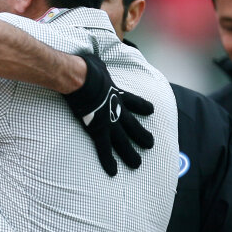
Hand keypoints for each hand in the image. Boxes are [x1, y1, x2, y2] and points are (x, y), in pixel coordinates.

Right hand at [63, 53, 153, 175]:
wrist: (80, 78)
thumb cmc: (85, 67)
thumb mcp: (96, 61)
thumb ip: (97, 65)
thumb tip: (92, 59)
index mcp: (116, 93)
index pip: (133, 101)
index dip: (142, 106)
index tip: (151, 110)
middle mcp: (116, 109)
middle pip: (132, 126)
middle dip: (142, 136)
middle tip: (151, 144)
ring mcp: (108, 122)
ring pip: (123, 142)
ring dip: (131, 154)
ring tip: (137, 164)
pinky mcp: (98, 131)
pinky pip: (104, 149)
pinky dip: (108, 161)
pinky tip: (113, 172)